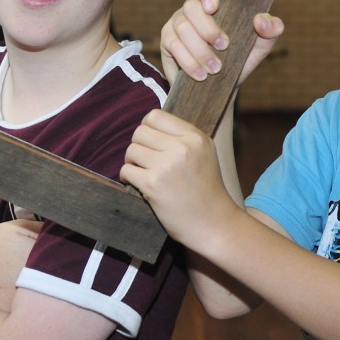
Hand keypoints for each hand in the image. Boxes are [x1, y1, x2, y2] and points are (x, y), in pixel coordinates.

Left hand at [121, 109, 240, 246]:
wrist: (213, 224)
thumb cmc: (206, 190)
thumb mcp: (204, 153)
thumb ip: (182, 137)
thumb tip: (148, 124)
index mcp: (195, 137)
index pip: (155, 116)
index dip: (147, 129)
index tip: (151, 144)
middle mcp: (182, 147)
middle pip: (139, 132)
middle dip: (138, 147)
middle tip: (146, 162)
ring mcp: (167, 165)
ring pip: (131, 150)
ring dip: (133, 163)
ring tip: (145, 175)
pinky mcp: (153, 184)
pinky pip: (126, 170)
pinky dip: (128, 178)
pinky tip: (140, 186)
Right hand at [160, 0, 283, 82]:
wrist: (223, 85)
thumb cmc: (242, 58)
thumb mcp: (261, 45)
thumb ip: (271, 30)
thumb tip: (262, 20)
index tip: (213, 7)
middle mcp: (194, 7)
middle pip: (191, 6)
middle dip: (208, 29)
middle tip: (224, 47)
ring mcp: (177, 23)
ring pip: (182, 29)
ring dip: (200, 51)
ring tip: (215, 69)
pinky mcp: (168, 42)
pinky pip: (173, 47)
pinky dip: (188, 62)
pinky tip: (200, 75)